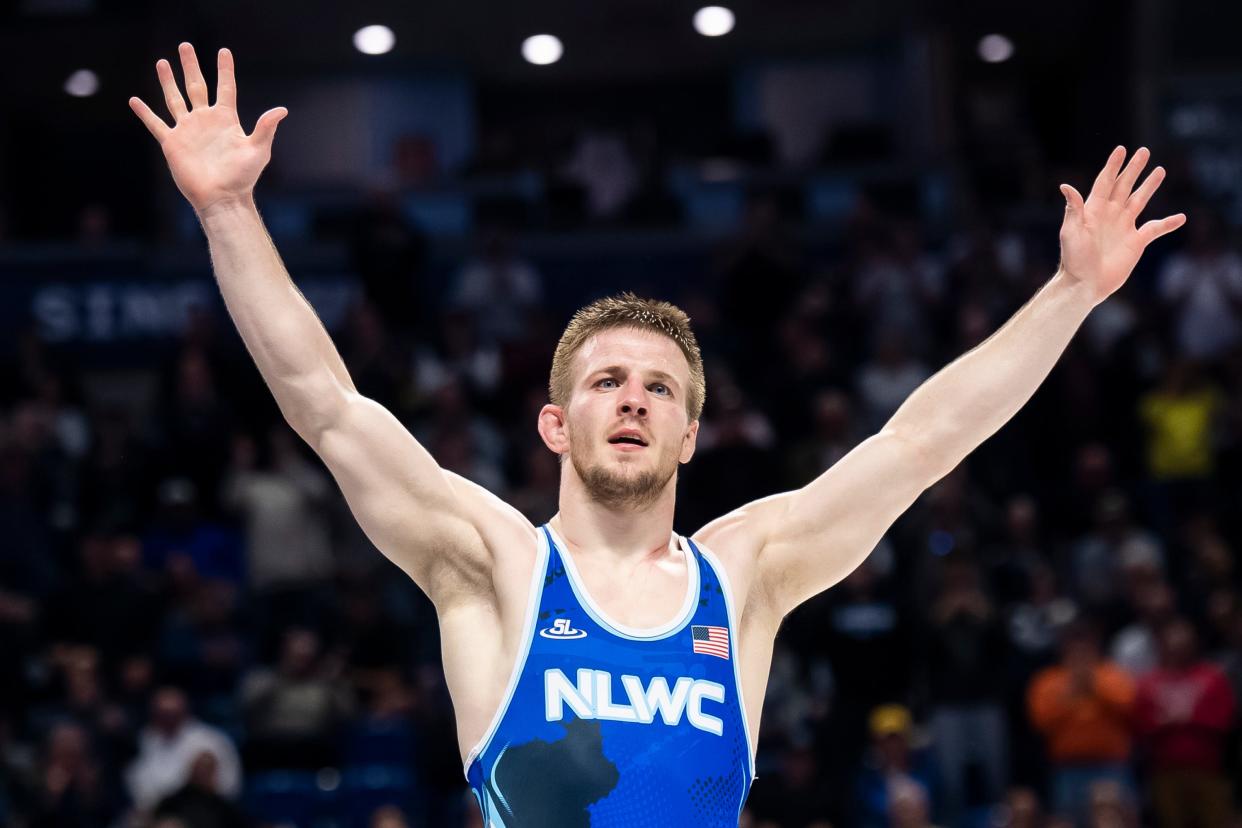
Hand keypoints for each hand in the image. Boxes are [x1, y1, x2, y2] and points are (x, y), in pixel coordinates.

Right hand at [129, 43, 287, 216]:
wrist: (222, 197)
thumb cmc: (242, 177)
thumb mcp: (258, 150)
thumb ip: (265, 128)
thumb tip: (281, 110)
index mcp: (226, 119)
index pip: (226, 88)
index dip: (225, 70)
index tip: (224, 51)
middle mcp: (206, 121)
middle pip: (196, 86)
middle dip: (191, 66)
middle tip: (185, 45)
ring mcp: (188, 130)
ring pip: (175, 99)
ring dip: (167, 81)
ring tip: (161, 62)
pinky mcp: (172, 143)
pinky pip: (156, 124)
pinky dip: (145, 113)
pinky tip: (134, 101)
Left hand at [1058, 146, 1186, 304]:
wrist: (1085, 284)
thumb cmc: (1074, 259)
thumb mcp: (1071, 232)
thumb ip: (1074, 209)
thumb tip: (1066, 186)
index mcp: (1094, 210)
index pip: (1105, 182)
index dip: (1113, 166)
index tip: (1121, 149)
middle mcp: (1110, 215)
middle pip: (1124, 186)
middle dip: (1133, 169)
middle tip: (1143, 151)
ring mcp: (1124, 227)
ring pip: (1139, 201)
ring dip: (1149, 186)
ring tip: (1160, 170)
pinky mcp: (1136, 242)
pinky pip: (1155, 229)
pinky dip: (1168, 223)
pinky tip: (1181, 217)